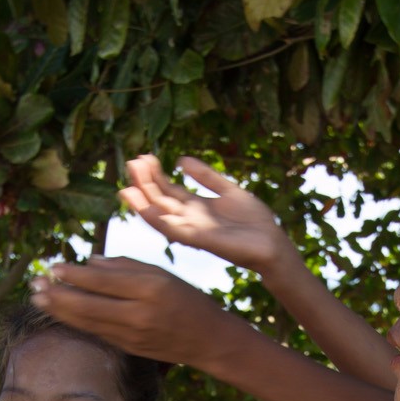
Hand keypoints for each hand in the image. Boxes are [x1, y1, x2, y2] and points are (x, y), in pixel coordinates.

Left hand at [28, 257, 241, 372]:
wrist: (207, 339)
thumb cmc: (186, 299)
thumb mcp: (162, 274)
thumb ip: (126, 266)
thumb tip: (90, 262)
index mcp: (150, 288)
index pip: (103, 281)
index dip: (74, 275)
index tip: (53, 267)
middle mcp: (139, 314)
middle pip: (88, 305)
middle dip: (57, 296)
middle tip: (34, 285)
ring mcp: (132, 335)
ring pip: (87, 322)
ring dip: (59, 311)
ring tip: (38, 299)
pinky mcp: (129, 348)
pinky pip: (97, 333)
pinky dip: (76, 322)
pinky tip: (61, 313)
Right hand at [120, 154, 290, 273]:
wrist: (271, 243)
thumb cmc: (252, 221)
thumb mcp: (228, 190)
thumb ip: (206, 176)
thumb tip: (181, 159)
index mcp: (195, 207)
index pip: (167, 190)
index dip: (154, 174)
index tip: (142, 156)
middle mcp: (189, 219)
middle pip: (160, 200)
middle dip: (144, 183)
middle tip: (131, 163)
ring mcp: (193, 230)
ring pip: (161, 216)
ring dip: (144, 204)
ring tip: (127, 187)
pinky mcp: (202, 241)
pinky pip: (177, 232)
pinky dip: (161, 222)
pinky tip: (148, 211)